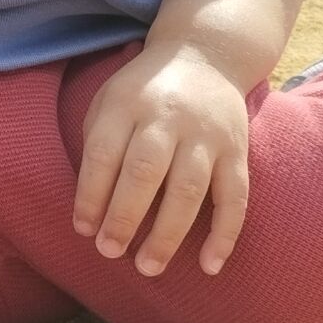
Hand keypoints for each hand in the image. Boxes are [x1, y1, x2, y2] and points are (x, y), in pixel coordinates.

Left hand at [73, 45, 250, 277]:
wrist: (207, 55)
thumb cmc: (145, 92)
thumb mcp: (111, 100)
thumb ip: (99, 145)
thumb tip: (91, 210)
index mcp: (129, 103)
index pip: (104, 153)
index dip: (91, 194)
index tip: (84, 229)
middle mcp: (169, 116)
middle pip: (145, 171)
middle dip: (124, 217)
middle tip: (109, 252)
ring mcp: (207, 134)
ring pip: (189, 189)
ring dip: (168, 234)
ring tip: (148, 267)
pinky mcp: (238, 150)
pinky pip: (235, 197)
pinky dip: (224, 234)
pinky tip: (210, 265)